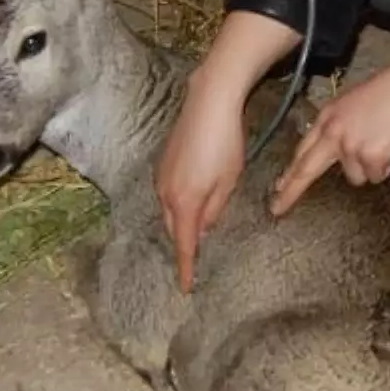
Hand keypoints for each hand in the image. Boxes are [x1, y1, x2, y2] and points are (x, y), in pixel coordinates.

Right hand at [156, 68, 246, 293]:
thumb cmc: (225, 142)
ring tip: (193, 235)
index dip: (185, 268)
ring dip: (180, 224)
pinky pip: (167, 194)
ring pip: (169, 211)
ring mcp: (161, 176)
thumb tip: (202, 229)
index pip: (184, 245)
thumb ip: (215, 209)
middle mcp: (166, 192)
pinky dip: (177, 205)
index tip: (185, 288)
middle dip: (182, 246)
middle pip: (174, 229)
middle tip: (192, 263)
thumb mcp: (229, 180)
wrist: (208, 102)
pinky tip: (191, 202)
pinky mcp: (162, 162)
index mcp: (184, 202)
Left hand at [270, 41, 389, 215]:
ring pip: (354, 176)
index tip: (278, 186)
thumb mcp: (355, 101)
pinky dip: (386, 168)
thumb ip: (341, 125)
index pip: (303, 148)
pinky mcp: (370, 157)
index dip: (290, 170)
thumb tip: (339, 150)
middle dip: (290, 191)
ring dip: (368, 169)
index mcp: (328, 116)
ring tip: (385, 145)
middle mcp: (334, 132)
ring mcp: (350, 146)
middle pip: (306, 169)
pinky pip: (375, 175)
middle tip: (277, 208)